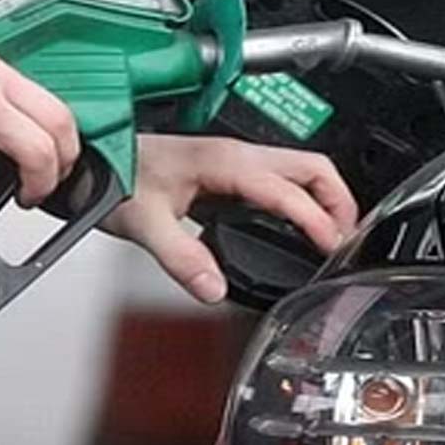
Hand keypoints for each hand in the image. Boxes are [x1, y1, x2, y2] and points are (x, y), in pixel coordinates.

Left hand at [103, 135, 358, 303]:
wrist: (96, 159)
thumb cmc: (116, 177)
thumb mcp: (145, 223)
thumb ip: (181, 258)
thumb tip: (214, 289)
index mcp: (225, 163)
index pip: (288, 191)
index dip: (315, 219)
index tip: (332, 248)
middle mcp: (237, 155)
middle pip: (312, 168)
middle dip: (339, 203)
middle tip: (348, 242)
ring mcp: (237, 158)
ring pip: (303, 169)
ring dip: (327, 198)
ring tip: (334, 237)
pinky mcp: (232, 167)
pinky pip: (285, 177)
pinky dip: (307, 199)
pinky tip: (300, 225)